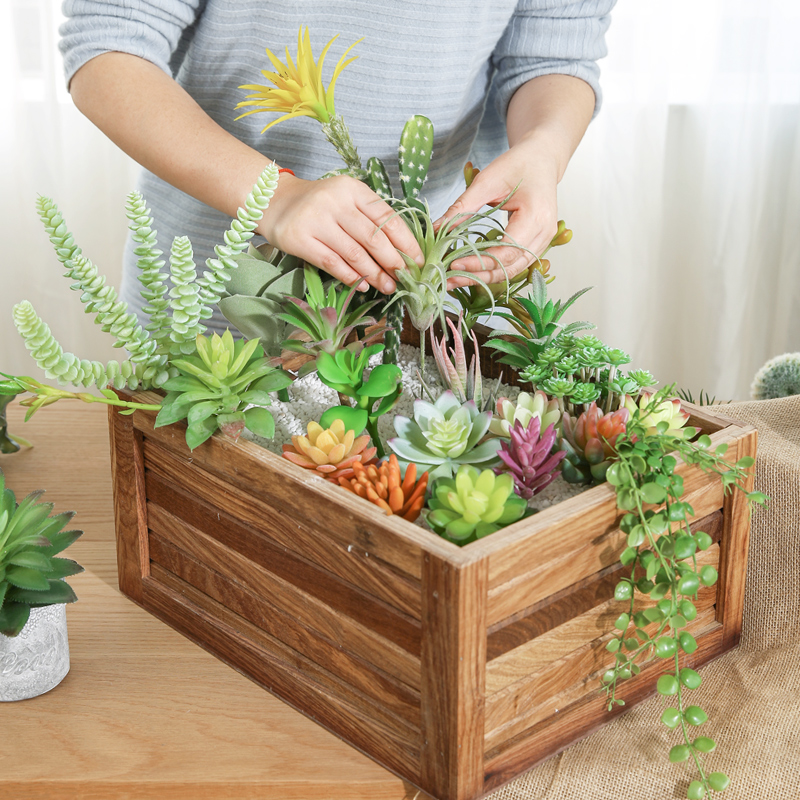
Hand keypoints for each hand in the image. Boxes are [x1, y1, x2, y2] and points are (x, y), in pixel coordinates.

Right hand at [259, 173, 423, 292]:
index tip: (419, 260)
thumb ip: (370, 219)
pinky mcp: (301, 239)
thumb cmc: (319, 205)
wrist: (275, 202)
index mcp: (353, 189)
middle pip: (373, 238)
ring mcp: (316, 220)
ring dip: (375, 274)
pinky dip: (350, 276)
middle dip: (394, 262)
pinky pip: (332, 263)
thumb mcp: (346, 200)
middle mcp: (335, 201)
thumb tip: (402, 252)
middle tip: (405, 278)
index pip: (386, 217)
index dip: (406, 242)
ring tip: (388, 287)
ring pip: (354, 253)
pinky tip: (363, 284)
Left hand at [435, 139, 559, 289]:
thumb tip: (437, 228)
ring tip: (456, 280)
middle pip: (510, 267)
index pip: (505, 251)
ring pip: (513, 271)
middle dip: (478, 276)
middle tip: (449, 280)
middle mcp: (544, 233)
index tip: (453, 263)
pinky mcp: (537, 244)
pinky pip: (515, 264)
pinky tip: (472, 272)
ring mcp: (543, 241)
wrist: (541, 159)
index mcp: (535, 215)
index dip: (479, 261)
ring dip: (484, 277)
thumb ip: (463, 207)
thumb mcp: (487, 181)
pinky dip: (493, 270)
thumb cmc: (518, 165)